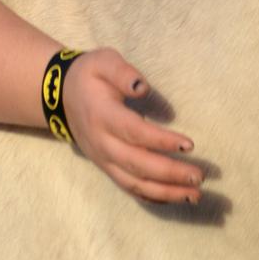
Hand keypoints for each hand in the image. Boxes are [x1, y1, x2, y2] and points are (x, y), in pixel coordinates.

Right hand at [61, 49, 202, 204]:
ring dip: (166, 192)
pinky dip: (153, 197)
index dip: (161, 140)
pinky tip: (176, 198)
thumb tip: (142, 87)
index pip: (134, 133)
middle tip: (199, 176)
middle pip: (138, 164)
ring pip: (135, 183)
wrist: (59, 97)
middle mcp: (103, 143)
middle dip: (170, 173)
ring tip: (195, 195)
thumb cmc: (88, 76)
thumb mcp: (102, 62)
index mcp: (103, 116)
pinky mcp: (107, 168)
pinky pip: (130, 188)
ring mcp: (104, 160)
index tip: (189, 144)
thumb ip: (122, 72)